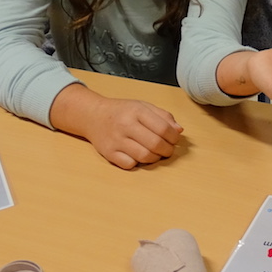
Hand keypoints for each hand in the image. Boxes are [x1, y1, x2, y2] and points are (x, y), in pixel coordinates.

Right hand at [51, 84, 182, 169]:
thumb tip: (179, 130)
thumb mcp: (143, 106)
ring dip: (155, 158)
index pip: (164, 128)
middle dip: (167, 150)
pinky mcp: (109, 153)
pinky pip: (129, 164)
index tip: (175, 139)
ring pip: (144, 156)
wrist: (93, 116)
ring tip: (155, 153)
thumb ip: (163, 116)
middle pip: (155, 144)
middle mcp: (126, 125)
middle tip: (168, 149)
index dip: (174, 137)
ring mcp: (116, 140)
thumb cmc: (121, 111)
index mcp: (137, 111)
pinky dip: (138, 163)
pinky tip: (138, 156)